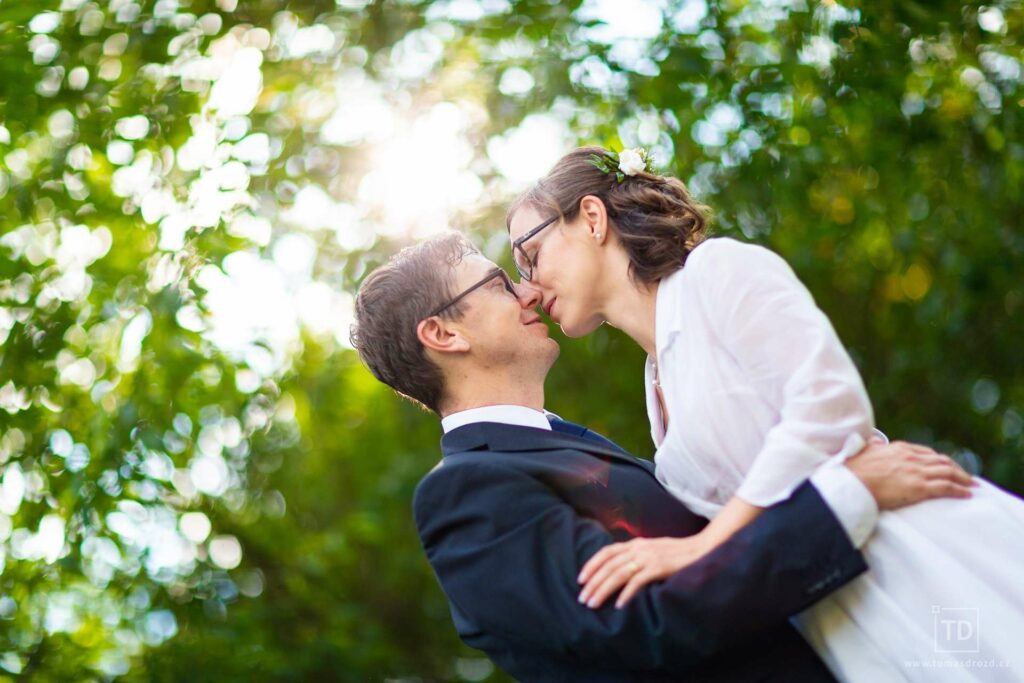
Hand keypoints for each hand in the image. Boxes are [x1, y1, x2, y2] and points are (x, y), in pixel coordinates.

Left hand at [577, 535, 708, 608]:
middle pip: (608, 565)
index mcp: (635, 543)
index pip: (606, 552)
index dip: (591, 565)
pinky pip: (637, 581)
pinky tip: (619, 605)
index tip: (581, 579)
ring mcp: (648, 557)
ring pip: (618, 574)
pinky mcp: (659, 567)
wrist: (702, 548)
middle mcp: (638, 548)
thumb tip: (620, 569)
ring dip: (603, 590)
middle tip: (583, 599)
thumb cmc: (678, 552)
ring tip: (593, 603)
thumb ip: (637, 555)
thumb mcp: (653, 549)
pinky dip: (626, 593)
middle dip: (593, 583)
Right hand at [845, 438, 976, 509]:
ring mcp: (917, 472)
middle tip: (966, 477)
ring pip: (948, 472)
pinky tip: (967, 494)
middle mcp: (912, 458)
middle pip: (942, 461)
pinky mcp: (919, 487)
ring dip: (963, 479)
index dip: (940, 460)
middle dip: (956, 469)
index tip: (946, 466)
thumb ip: (873, 446)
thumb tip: (874, 441)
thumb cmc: (854, 471)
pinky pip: (946, 487)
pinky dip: (959, 490)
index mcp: (900, 449)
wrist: (852, 483)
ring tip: (972, 486)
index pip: (927, 453)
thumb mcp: (865, 451)